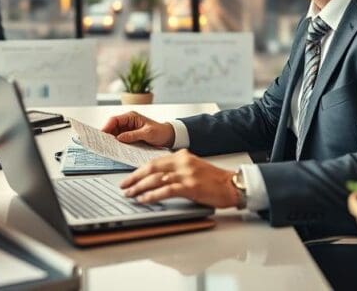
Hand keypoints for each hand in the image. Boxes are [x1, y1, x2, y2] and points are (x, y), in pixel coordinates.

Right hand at [101, 111, 174, 147]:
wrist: (168, 136)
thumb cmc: (160, 131)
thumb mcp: (147, 133)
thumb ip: (133, 135)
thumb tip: (119, 138)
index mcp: (131, 116)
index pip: (114, 120)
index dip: (107, 127)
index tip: (101, 135)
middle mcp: (128, 122)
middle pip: (112, 127)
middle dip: (107, 134)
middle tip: (102, 143)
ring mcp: (128, 129)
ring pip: (115, 134)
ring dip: (111, 140)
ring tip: (107, 147)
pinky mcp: (130, 136)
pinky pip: (120, 139)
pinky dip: (117, 144)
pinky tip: (115, 149)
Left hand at [120, 149, 237, 208]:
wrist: (232, 185)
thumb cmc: (214, 180)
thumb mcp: (193, 168)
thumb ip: (177, 169)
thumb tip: (158, 179)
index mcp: (182, 156)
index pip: (154, 161)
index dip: (139, 170)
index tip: (129, 177)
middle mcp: (182, 162)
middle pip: (151, 168)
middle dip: (134, 177)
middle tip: (124, 185)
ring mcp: (186, 174)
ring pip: (156, 179)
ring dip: (140, 187)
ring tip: (130, 194)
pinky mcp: (190, 187)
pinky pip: (166, 190)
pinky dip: (152, 195)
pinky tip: (144, 199)